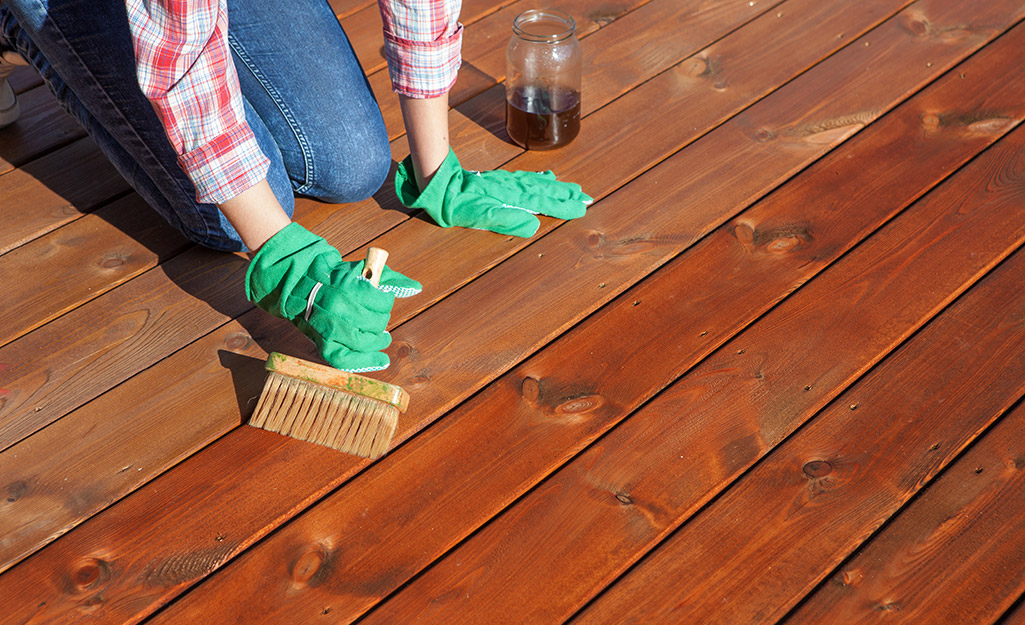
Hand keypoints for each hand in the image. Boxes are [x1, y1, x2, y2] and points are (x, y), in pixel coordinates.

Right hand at [245, 223, 420, 371]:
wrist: (301, 285)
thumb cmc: (336, 278)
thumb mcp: (362, 270)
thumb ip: (390, 279)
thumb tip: (415, 288)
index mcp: (348, 287)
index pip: (382, 302)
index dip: (387, 302)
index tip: (384, 300)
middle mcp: (338, 308)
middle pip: (375, 323)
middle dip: (382, 321)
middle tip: (380, 319)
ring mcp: (329, 328)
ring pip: (364, 342)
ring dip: (378, 342)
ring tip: (383, 338)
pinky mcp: (322, 343)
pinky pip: (346, 360)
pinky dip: (364, 363)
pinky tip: (379, 360)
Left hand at [395, 148, 592, 236]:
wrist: (438, 183)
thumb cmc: (456, 203)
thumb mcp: (479, 216)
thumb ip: (507, 220)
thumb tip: (533, 225)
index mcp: (511, 199)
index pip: (543, 202)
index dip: (563, 207)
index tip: (582, 209)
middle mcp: (513, 188)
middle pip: (545, 191)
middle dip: (566, 196)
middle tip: (587, 198)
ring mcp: (506, 182)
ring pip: (538, 184)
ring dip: (557, 187)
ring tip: (574, 189)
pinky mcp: (499, 180)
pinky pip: (527, 178)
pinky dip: (541, 179)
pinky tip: (547, 177)